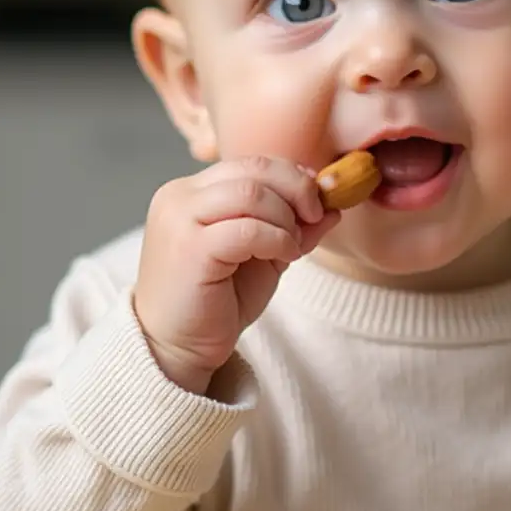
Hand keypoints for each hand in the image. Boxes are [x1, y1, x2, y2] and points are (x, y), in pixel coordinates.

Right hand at [134, 156, 338, 392]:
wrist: (176, 347)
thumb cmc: (215, 303)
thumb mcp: (264, 257)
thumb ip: (292, 228)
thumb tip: (334, 204)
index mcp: (192, 191)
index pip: (251, 163)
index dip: (293, 176)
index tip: (318, 200)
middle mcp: (180, 196)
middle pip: (254, 168)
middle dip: (298, 190)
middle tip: (316, 216)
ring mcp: (180, 219)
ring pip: (251, 194)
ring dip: (286, 218)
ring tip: (292, 245)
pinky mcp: (189, 248)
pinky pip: (247, 229)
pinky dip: (277, 239)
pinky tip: (285, 255)